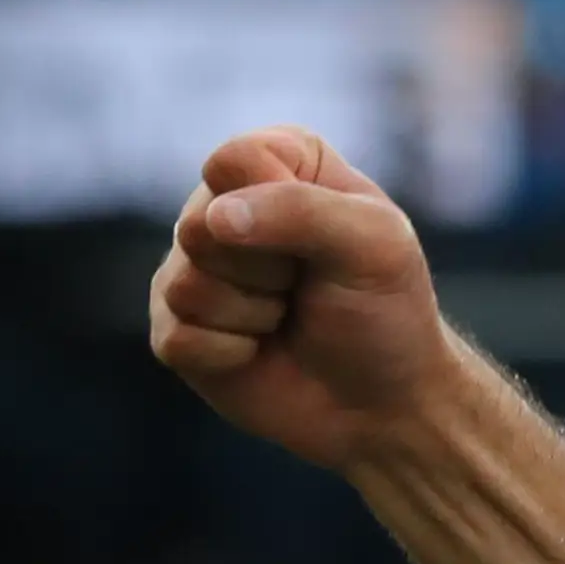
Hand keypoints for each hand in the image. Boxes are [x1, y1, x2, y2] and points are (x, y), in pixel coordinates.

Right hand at [147, 127, 466, 475]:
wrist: (385, 403)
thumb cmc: (388, 313)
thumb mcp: (376, 245)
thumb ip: (301, 210)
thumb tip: (215, 219)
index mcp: (280, 161)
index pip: (234, 160)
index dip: (279, 207)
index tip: (329, 239)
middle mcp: (225, 204)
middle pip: (200, 225)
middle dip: (269, 270)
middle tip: (308, 287)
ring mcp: (193, 266)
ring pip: (186, 285)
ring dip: (255, 315)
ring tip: (288, 317)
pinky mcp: (176, 326)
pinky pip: (178, 337)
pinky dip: (233, 354)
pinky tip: (261, 350)